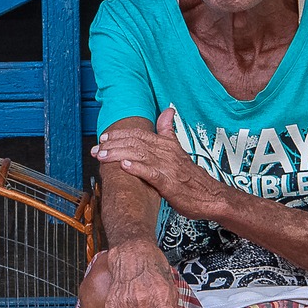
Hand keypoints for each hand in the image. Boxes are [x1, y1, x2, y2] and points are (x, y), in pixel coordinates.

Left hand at [91, 109, 228, 221]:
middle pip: (135, 143)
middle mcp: (167, 153)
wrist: (211, 197)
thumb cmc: (191, 177)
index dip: (119, 134)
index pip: (139, 134)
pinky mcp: (169, 184)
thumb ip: (168, 131)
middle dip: (113, 144)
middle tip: (96, 149)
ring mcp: (168, 168)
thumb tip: (167, 111)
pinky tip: (124, 166)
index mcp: (167, 145)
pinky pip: (151, 173)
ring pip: (139, 155)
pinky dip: (137, 168)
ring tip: (102, 156)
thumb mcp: (179, 150)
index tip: (103, 138)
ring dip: (118, 154)